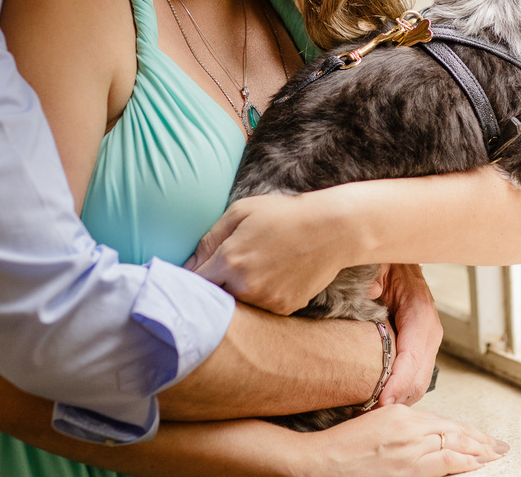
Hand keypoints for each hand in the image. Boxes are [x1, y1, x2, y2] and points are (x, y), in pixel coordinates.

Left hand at [187, 192, 348, 314]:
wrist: (333, 229)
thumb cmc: (284, 214)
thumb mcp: (242, 212)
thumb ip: (209, 238)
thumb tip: (188, 264)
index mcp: (230, 261)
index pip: (193, 284)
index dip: (190, 280)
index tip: (194, 274)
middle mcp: (246, 287)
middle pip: (213, 299)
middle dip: (213, 288)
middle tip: (223, 271)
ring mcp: (266, 302)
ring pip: (237, 306)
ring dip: (237, 293)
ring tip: (253, 269)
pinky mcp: (284, 309)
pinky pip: (260, 309)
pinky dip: (260, 297)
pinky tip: (273, 276)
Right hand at [309, 404, 508, 475]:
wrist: (321, 463)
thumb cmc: (342, 447)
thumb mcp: (375, 423)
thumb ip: (400, 424)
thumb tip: (423, 434)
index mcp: (400, 413)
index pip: (442, 421)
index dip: (465, 429)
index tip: (479, 435)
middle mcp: (409, 427)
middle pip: (453, 431)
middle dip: (479, 440)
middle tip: (498, 445)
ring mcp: (409, 448)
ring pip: (454, 445)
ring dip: (478, 451)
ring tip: (494, 455)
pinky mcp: (407, 468)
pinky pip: (444, 462)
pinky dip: (463, 462)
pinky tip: (476, 464)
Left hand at [377, 264, 442, 406]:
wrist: (397, 260)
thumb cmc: (387, 262)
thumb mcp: (378, 264)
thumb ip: (374, 279)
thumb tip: (371, 294)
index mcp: (420, 311)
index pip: (414, 355)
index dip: (398, 381)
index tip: (381, 400)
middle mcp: (428, 332)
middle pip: (419, 378)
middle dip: (396, 400)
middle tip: (367, 417)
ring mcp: (425, 344)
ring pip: (417, 385)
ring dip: (396, 402)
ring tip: (367, 416)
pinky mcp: (416, 351)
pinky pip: (411, 380)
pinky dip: (396, 395)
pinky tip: (374, 403)